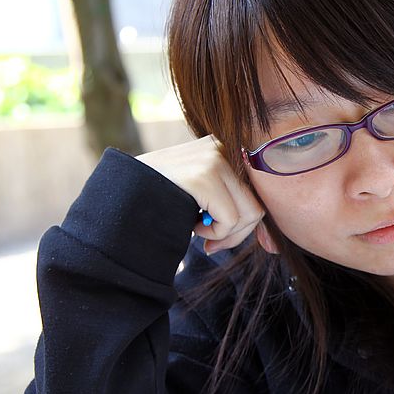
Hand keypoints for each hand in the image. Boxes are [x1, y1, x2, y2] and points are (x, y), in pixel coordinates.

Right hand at [135, 135, 277, 254]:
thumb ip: (233, 206)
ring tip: (198, 230)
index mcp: (225, 148)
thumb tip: (273, 244)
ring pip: (249, 214)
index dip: (259, 224)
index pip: (260, 190)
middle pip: (257, 205)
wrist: (120, 193)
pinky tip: (191, 226)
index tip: (260, 246)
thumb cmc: (162, 200)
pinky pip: (230, 220)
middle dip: (238, 234)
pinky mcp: (204, 175)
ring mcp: (215, 158)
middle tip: (212, 244)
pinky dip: (214, 234)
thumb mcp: (203, 196)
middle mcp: (224, 147)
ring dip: (226, 235)